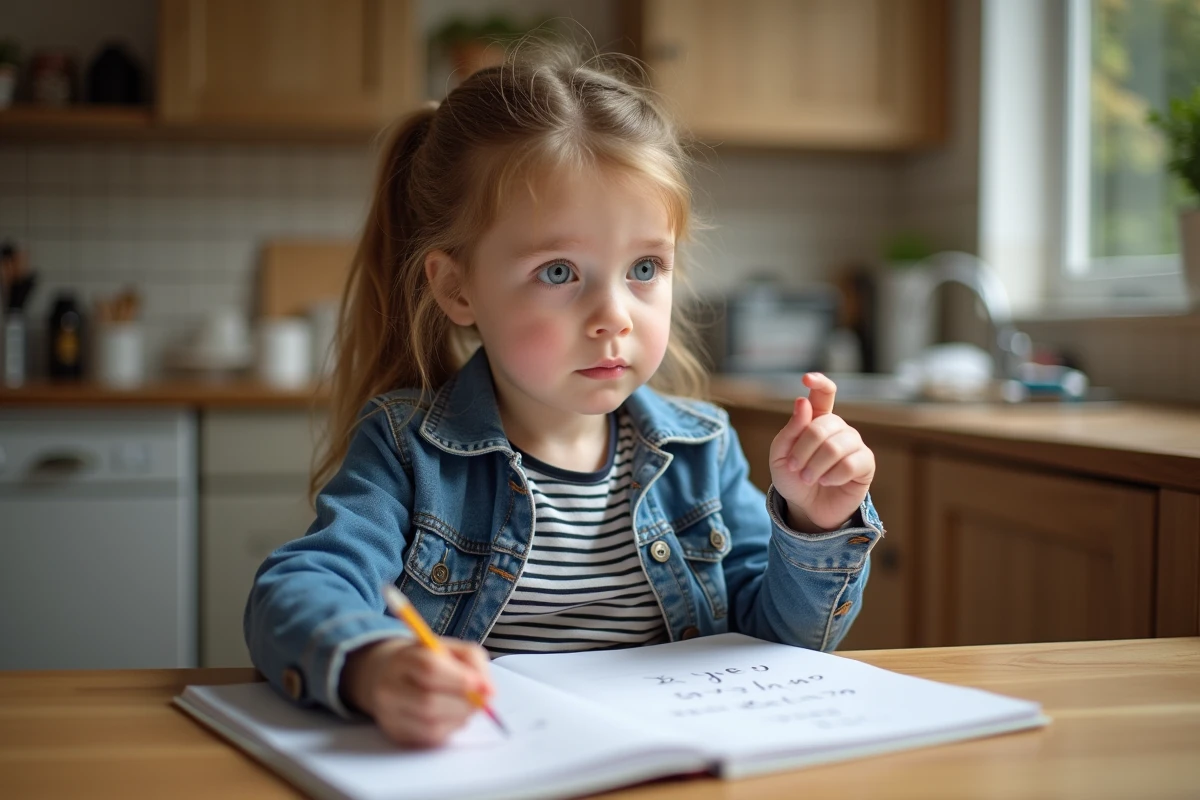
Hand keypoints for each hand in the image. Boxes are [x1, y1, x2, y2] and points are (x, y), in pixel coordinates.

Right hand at [340, 636, 494, 747]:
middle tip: (481, 701)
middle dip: (463, 704)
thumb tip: (489, 692)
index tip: (481, 685)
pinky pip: (429, 738)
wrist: (390, 675)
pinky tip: (452, 717)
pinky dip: (449, 729)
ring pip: (430, 724)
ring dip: (459, 718)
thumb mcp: (452, 649)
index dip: (459, 679)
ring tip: (467, 707)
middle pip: (428, 701)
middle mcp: (390, 686)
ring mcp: (389, 713)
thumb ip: (474, 663)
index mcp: (404, 658)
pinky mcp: (396, 733)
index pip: (429, 669)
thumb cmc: (428, 660)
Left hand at [768, 373, 875, 531]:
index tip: (807, 379)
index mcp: (816, 419)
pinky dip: (832, 476)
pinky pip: (851, 463)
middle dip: (803, 450)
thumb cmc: (793, 478)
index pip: (824, 394)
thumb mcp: (780, 455)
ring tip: (808, 478)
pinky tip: (827, 482)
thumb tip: (802, 402)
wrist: (806, 508)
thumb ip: (791, 430)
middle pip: (822, 425)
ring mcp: (854, 443)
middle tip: (794, 468)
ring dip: (815, 466)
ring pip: (835, 446)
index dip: (819, 383)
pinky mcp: (865, 463)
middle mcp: (838, 427)